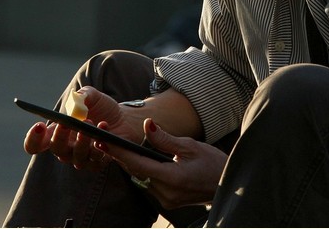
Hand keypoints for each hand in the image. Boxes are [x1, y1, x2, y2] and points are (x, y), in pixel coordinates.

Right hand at [22, 87, 142, 171]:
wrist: (123, 118)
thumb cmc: (101, 107)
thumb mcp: (91, 96)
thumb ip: (82, 95)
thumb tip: (77, 100)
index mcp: (56, 133)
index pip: (35, 144)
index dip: (33, 139)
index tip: (39, 126)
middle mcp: (66, 148)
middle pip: (56, 149)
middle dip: (60, 136)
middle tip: (66, 123)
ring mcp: (81, 158)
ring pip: (76, 156)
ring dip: (82, 140)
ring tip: (89, 122)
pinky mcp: (97, 163)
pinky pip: (95, 159)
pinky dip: (100, 145)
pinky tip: (105, 128)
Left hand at [98, 118, 227, 208]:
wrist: (227, 185)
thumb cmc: (213, 164)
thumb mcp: (191, 146)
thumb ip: (165, 140)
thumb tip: (148, 126)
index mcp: (172, 178)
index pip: (138, 164)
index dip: (119, 152)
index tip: (104, 140)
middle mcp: (166, 193)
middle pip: (135, 172)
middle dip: (118, 155)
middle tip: (102, 139)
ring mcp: (166, 199)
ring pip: (140, 178)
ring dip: (129, 163)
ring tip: (113, 146)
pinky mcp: (168, 201)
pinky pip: (148, 183)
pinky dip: (141, 170)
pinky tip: (135, 159)